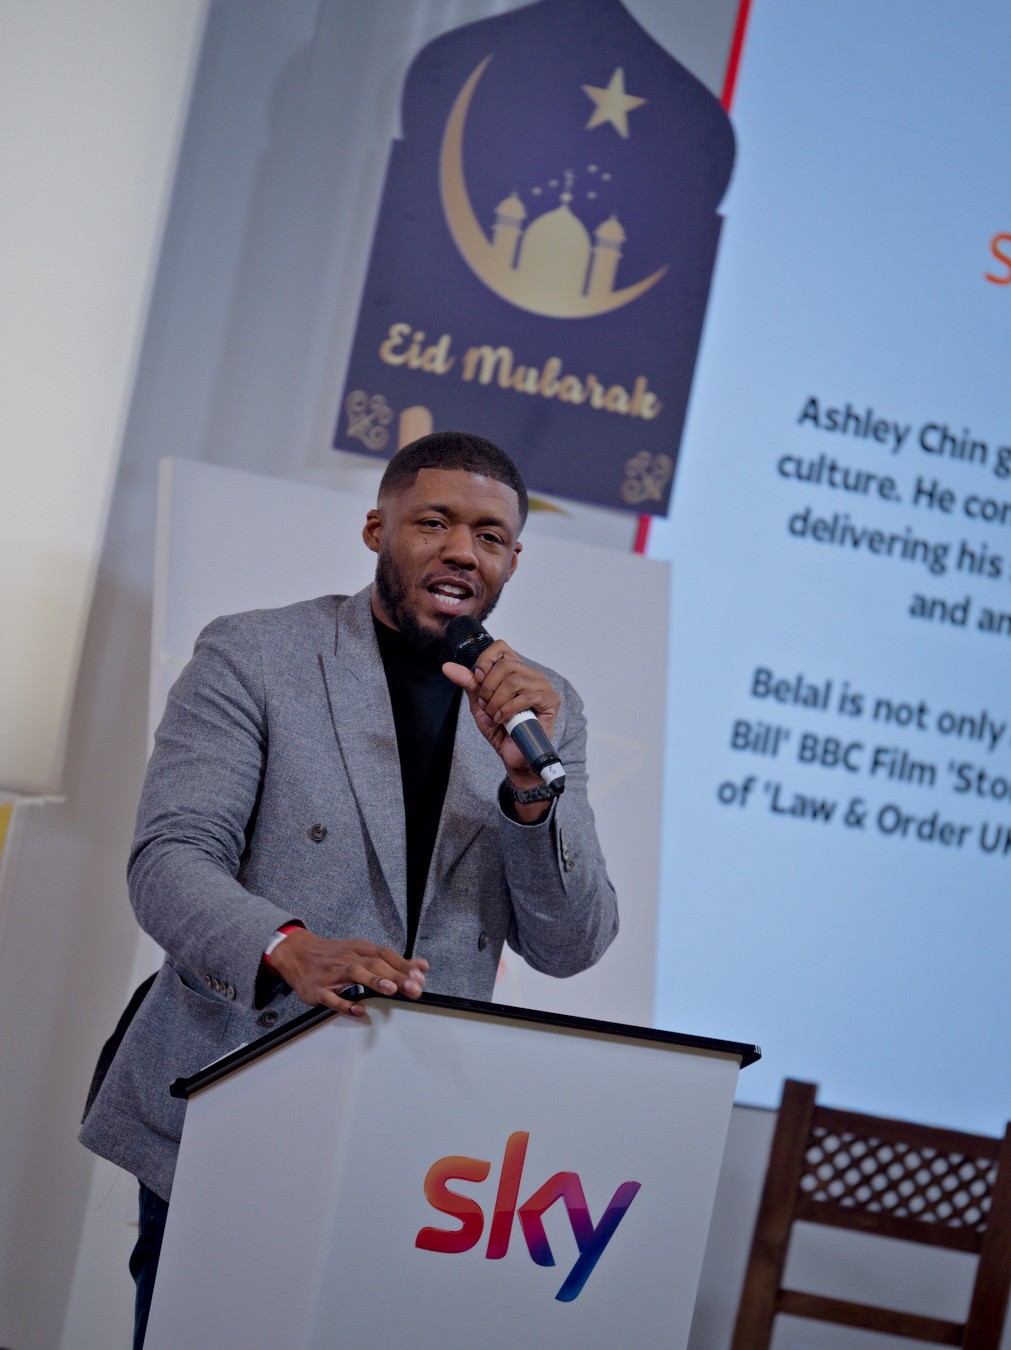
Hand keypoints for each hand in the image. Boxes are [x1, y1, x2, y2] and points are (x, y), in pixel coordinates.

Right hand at [268, 931, 427, 1016]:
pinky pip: (331, 997)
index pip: (385, 954)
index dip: (403, 965)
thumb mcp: (362, 952)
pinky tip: (359, 1010)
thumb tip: (421, 967)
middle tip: (414, 988)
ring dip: (374, 981)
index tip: (420, 976)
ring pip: (354, 973)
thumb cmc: (335, 955)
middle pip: (374, 964)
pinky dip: (345, 1004)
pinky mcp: (318, 989)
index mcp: (359, 949)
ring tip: (391, 989)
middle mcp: (348, 958)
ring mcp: (332, 974)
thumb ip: (392, 961)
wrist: (296, 953)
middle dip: (396, 975)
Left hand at [443, 639, 559, 817]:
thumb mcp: (480, 703)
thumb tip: (447, 667)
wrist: (513, 756)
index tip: (479, 680)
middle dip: (489, 689)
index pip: (501, 648)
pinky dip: (509, 710)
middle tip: (487, 707)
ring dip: (497, 702)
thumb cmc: (501, 730)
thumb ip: (469, 683)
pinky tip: (504, 720)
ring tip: (496, 716)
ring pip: (514, 680)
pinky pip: (526, 697)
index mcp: (515, 671)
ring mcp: (542, 687)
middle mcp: (530, 675)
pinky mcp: (550, 701)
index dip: (486, 660)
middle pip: (505, 665)